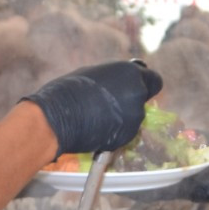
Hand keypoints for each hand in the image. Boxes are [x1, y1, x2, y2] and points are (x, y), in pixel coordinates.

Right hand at [23, 60, 162, 157]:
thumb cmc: (68, 91)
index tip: (135, 88)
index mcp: (131, 73)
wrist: (55, 119)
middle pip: (143, 98)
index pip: (154, 80)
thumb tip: (122, 81)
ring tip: (97, 116)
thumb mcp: (95, 74)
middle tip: (111, 104)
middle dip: (131, 101)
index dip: (145, 84)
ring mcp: (134, 117)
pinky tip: (96, 128)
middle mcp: (138, 93)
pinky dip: (115, 130)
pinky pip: (124, 131)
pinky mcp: (126, 136)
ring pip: (134, 116)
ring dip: (122, 116)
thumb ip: (116, 78)